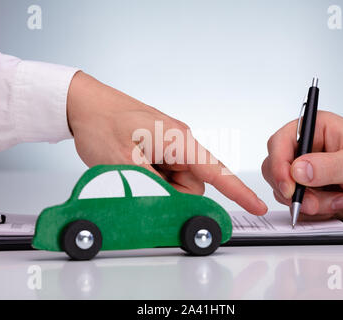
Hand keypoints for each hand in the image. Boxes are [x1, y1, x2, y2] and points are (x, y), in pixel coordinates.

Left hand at [66, 71, 266, 214]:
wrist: (84, 104)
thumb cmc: (101, 123)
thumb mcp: (122, 164)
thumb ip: (152, 188)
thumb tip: (174, 205)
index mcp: (178, 140)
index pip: (215, 170)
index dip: (238, 191)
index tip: (257, 205)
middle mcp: (180, 141)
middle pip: (194, 183)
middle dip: (171, 193)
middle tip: (142, 183)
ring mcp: (171, 144)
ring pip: (178, 182)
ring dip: (159, 185)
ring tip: (133, 170)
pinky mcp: (162, 148)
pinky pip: (167, 174)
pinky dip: (154, 178)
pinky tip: (135, 166)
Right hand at [262, 111, 342, 220]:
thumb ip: (327, 166)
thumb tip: (298, 170)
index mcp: (315, 130)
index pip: (281, 143)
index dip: (278, 164)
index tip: (289, 186)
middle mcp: (307, 150)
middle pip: (275, 168)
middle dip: (292, 189)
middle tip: (311, 200)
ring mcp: (307, 173)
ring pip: (286, 191)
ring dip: (309, 202)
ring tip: (337, 199)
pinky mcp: (311, 192)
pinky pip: (298, 205)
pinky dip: (316, 211)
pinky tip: (338, 203)